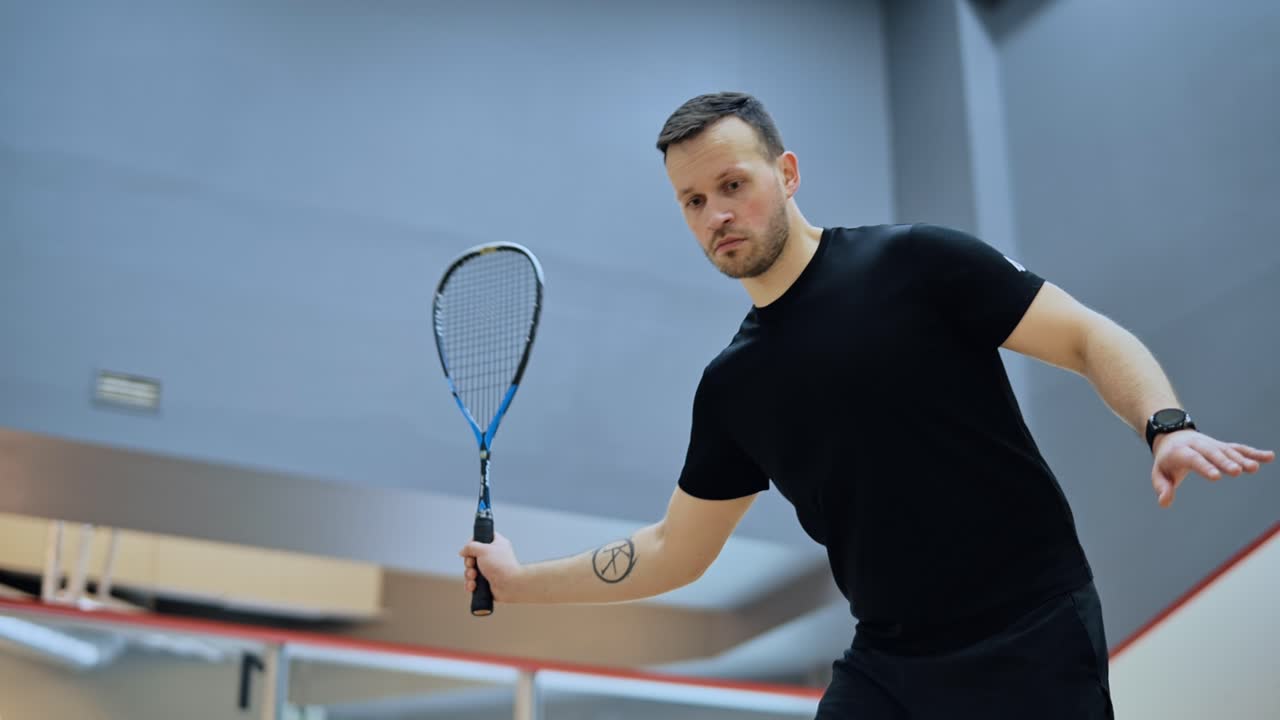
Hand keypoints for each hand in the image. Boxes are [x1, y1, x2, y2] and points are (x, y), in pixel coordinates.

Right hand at [459, 531, 521, 600]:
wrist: (510, 585)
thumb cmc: (500, 565)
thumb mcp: (483, 550)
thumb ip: (471, 547)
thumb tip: (462, 551)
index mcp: (496, 544)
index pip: (483, 537)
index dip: (473, 542)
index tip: (470, 548)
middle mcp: (493, 556)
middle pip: (473, 555)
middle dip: (469, 562)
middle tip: (471, 565)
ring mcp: (490, 570)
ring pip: (471, 570)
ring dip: (469, 574)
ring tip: (474, 577)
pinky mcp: (486, 582)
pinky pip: (473, 582)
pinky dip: (471, 584)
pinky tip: (473, 586)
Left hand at [1151, 430, 1274, 506]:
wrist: (1172, 436)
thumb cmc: (1166, 461)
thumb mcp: (1158, 473)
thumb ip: (1162, 487)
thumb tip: (1164, 502)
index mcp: (1180, 451)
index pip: (1193, 459)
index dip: (1204, 467)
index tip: (1216, 476)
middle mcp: (1198, 445)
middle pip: (1213, 453)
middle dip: (1224, 462)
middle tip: (1237, 472)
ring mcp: (1213, 445)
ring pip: (1228, 451)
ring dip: (1241, 458)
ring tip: (1254, 468)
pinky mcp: (1223, 446)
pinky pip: (1239, 448)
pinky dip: (1253, 452)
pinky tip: (1269, 457)